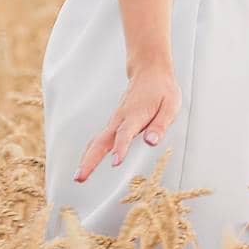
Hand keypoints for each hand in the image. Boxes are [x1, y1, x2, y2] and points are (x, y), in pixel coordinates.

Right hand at [73, 62, 181, 182]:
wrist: (149, 71)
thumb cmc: (162, 90)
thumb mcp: (170, 105)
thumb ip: (160, 125)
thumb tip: (151, 142)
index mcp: (136, 114)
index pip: (125, 133)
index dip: (121, 148)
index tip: (115, 162)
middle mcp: (121, 118)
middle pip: (102, 140)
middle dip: (91, 160)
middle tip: (80, 177)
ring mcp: (115, 120)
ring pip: (97, 140)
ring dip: (87, 158)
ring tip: (78, 176)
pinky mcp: (113, 123)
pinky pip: (99, 138)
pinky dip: (90, 151)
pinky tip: (86, 164)